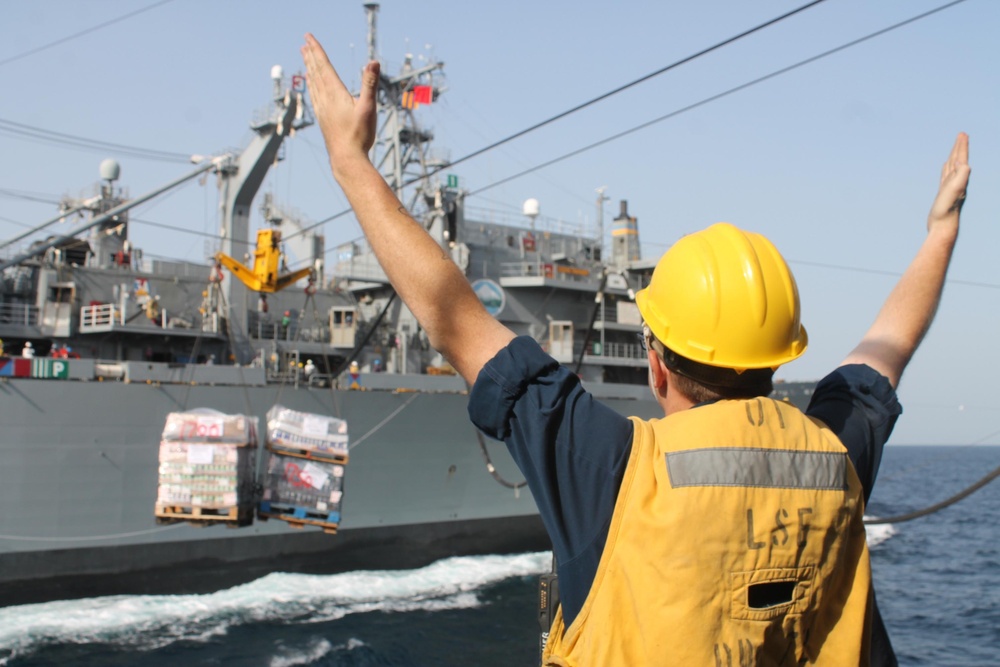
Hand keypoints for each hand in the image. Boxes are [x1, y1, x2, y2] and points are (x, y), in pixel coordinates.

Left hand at [300, 33, 379, 175]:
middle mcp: (325, 99)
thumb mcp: (368, 108)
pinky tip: (311, 86)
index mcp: (335, 93)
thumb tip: (373, 62)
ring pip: (313, 83)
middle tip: (304, 43)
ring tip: (305, 59)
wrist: (346, 158)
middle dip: (310, 56)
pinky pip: (314, 96)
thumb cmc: (359, 135)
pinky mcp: (323, 118)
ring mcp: (322, 109)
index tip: (308, 37)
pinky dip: (311, 86)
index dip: (316, 50)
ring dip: (310, 69)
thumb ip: (370, 84)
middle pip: (316, 72)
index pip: (324, 66)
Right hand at [927, 132, 970, 233]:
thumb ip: (962, 175)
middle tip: (961, 135)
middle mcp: (957, 180)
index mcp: (960, 178)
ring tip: (955, 148)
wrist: (943, 225)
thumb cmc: (947, 209)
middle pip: (959, 160)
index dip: (962, 146)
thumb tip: (963, 163)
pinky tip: (946, 166)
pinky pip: (945, 176)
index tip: (963, 134)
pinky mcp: (944, 192)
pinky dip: (947, 168)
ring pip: (952, 167)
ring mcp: (950, 186)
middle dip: (960, 147)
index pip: (962, 158)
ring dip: (954, 156)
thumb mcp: (956, 189)